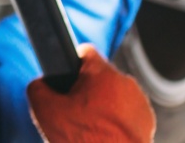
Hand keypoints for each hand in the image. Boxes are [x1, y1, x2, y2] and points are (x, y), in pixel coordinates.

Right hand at [27, 44, 155, 142]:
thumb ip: (38, 88)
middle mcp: (124, 82)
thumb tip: (40, 83)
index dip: (71, 64)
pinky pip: (126, 112)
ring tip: (90, 128)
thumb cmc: (86, 140)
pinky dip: (115, 121)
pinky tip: (105, 135)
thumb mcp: (46, 112)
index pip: (84, 52)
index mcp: (101, 73)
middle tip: (74, 114)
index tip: (66, 80)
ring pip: (113, 96)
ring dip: (102, 107)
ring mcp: (139, 101)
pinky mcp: (146, 119)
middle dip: (85, 93)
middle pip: (98, 77)